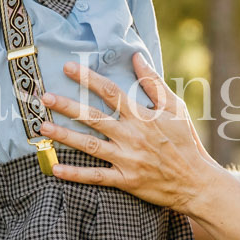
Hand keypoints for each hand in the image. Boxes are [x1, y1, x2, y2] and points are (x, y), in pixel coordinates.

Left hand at [37, 54, 220, 211]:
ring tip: (43, 127)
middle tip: (45, 97)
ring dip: (64, 136)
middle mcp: (131, 136)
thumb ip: (154, 82)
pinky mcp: (126, 180)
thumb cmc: (185, 142)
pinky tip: (55, 168)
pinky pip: (96, 177)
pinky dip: (75, 174)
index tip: (67, 68)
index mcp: (142, 116)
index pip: (111, 92)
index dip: (88, 78)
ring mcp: (127, 159)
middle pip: (93, 117)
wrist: (196, 182)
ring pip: (89, 145)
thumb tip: (136, 56)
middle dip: (67, 106)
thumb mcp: (175, 108)